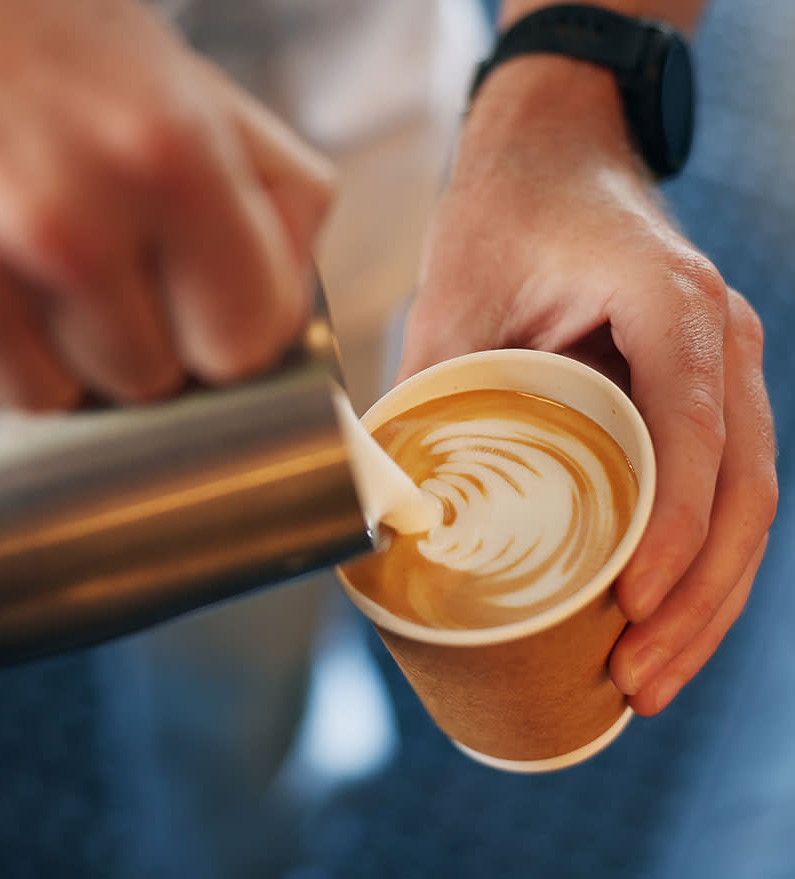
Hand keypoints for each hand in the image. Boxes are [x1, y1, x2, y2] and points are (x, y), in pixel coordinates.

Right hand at [0, 0, 332, 408]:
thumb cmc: (8, 36)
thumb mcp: (164, 72)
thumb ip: (266, 179)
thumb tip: (293, 294)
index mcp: (167, 153)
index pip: (243, 343)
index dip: (220, 335)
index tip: (190, 313)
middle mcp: (65, 222)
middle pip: (143, 383)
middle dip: (122, 341)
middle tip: (70, 260)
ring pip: (43, 400)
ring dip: (28, 351)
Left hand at [399, 57, 776, 714]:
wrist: (555, 152)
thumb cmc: (505, 215)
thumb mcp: (453, 297)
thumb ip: (428, 395)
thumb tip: (384, 515)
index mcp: (668, 302)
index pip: (695, 427)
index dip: (675, 526)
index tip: (632, 604)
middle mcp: (720, 339)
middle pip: (743, 489)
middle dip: (698, 598)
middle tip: (638, 680)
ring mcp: (724, 370)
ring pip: (747, 502)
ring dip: (709, 599)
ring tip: (651, 681)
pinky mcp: (703, 397)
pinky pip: (724, 490)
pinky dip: (701, 563)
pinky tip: (662, 623)